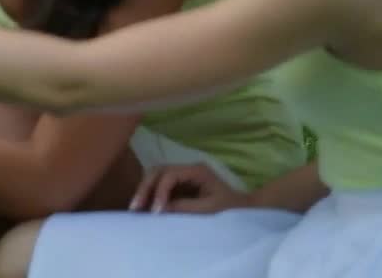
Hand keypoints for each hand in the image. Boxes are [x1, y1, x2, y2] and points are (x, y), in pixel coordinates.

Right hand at [129, 163, 252, 213]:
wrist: (246, 211)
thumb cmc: (231, 210)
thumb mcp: (209, 210)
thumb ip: (184, 207)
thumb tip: (159, 209)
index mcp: (197, 170)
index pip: (170, 174)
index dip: (159, 191)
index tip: (156, 211)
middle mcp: (187, 169)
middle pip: (158, 171)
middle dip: (145, 188)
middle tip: (135, 208)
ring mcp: (183, 176)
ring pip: (156, 176)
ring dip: (145, 190)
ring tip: (136, 208)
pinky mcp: (180, 186)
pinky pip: (160, 186)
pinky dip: (150, 195)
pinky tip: (144, 207)